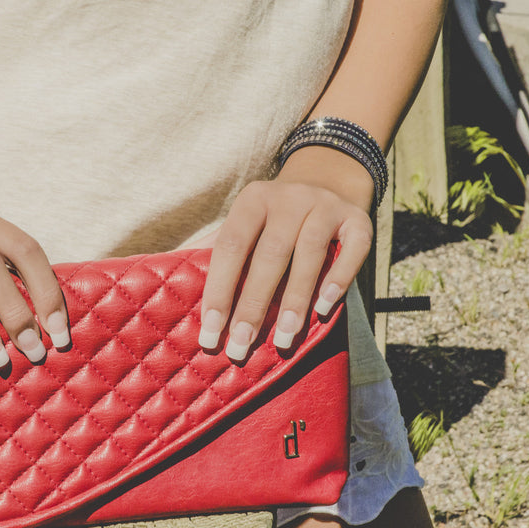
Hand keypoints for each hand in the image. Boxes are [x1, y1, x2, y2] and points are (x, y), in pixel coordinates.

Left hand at [198, 150, 373, 360]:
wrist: (327, 180)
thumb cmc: (273, 220)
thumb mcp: (243, 223)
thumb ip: (214, 249)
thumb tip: (169, 272)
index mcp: (252, 201)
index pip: (231, 248)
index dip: (219, 290)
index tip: (211, 332)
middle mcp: (288, 198)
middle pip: (269, 256)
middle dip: (254, 306)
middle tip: (241, 347)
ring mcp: (325, 206)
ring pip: (310, 254)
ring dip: (296, 300)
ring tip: (285, 339)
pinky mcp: (359, 218)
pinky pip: (353, 249)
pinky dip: (339, 278)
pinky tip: (324, 309)